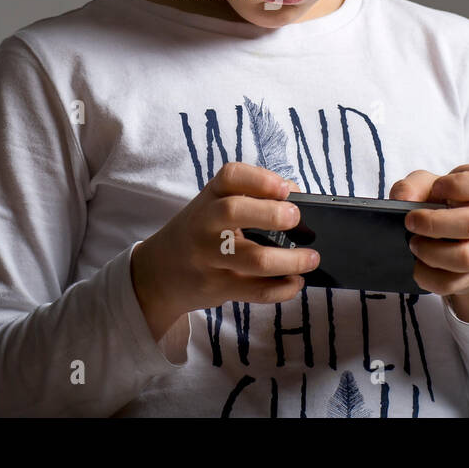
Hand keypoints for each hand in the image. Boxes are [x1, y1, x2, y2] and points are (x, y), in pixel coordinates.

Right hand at [132, 162, 319, 334]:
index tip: (285, 188)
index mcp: (208, 196)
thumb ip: (251, 197)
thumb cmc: (198, 232)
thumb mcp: (213, 206)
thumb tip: (297, 195)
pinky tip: (295, 282)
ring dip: (289, 260)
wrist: (157, 273)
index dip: (260, 179)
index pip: (231, 177)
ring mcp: (209, 257)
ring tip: (311, 258)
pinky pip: (254, 291)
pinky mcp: (216, 287)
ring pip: (252, 259)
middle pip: (233, 213)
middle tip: (296, 219)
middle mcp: (205, 224)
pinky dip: (281, 288)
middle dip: (271, 214)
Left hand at [390, 165, 468, 320]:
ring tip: (414, 245)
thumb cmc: (439, 206)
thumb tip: (401, 200)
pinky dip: (427, 276)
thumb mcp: (425, 187)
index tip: (437, 187)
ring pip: (465, 258)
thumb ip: (412, 186)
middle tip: (410, 223)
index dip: (460, 185)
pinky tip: (417, 265)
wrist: (452, 240)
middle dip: (433, 224)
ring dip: (431, 253)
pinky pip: (451, 283)